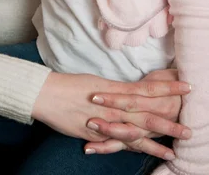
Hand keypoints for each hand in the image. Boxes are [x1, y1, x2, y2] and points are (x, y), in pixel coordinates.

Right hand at [32, 71, 190, 155]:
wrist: (47, 92)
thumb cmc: (69, 84)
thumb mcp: (95, 82)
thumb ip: (113, 91)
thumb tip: (127, 94)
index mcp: (114, 88)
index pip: (146, 88)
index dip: (167, 87)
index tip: (186, 86)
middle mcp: (112, 104)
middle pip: (146, 113)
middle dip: (168, 121)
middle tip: (189, 128)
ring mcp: (104, 119)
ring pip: (135, 131)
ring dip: (155, 141)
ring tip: (174, 150)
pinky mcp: (94, 132)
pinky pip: (116, 142)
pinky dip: (130, 148)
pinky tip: (143, 154)